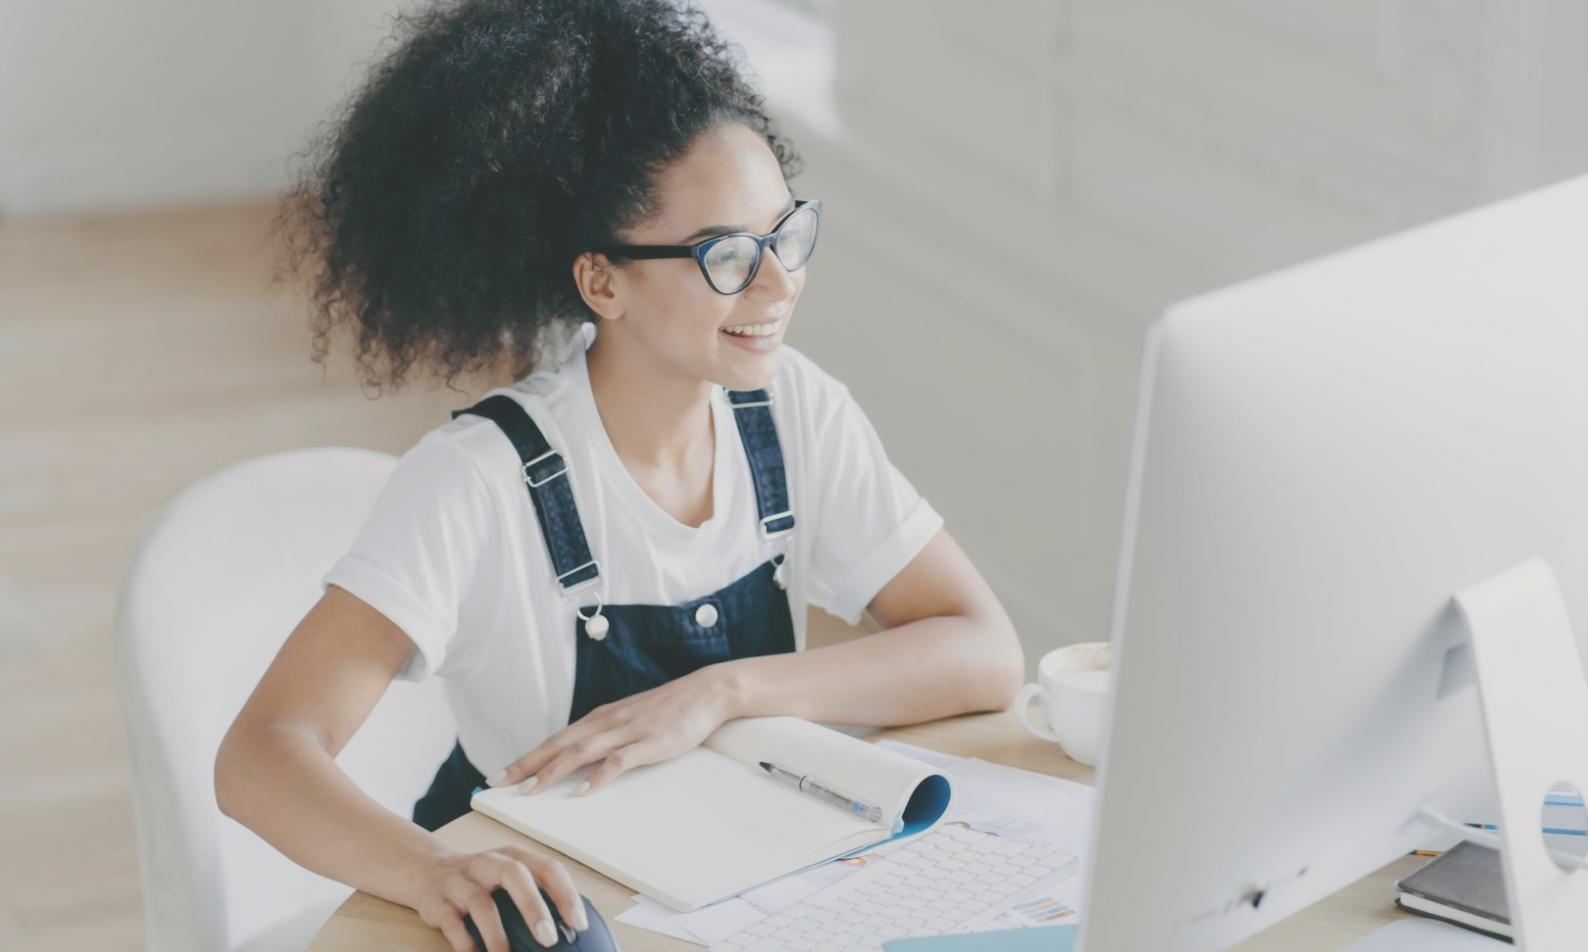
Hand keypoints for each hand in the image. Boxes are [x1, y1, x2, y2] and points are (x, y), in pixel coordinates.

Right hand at [410, 846, 586, 951]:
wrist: (428, 871)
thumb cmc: (481, 879)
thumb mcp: (508, 876)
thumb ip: (535, 895)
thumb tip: (566, 929)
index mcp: (513, 857)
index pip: (547, 868)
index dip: (566, 895)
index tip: (578, 924)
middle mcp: (488, 863)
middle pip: (515, 876)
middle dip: (533, 907)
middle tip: (548, 939)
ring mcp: (461, 881)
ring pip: (481, 903)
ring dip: (497, 934)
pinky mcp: (438, 902)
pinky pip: (452, 923)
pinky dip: (466, 943)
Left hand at [487, 663, 738, 796]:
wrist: (705, 691)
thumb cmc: (669, 708)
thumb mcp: (630, 719)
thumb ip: (607, 736)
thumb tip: (582, 759)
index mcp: (600, 719)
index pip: (555, 739)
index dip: (527, 757)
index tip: (501, 774)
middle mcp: (606, 723)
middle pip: (558, 745)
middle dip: (526, 764)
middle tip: (497, 782)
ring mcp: (627, 732)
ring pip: (580, 752)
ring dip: (553, 771)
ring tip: (530, 790)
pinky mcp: (648, 742)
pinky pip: (618, 761)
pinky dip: (599, 777)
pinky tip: (583, 792)